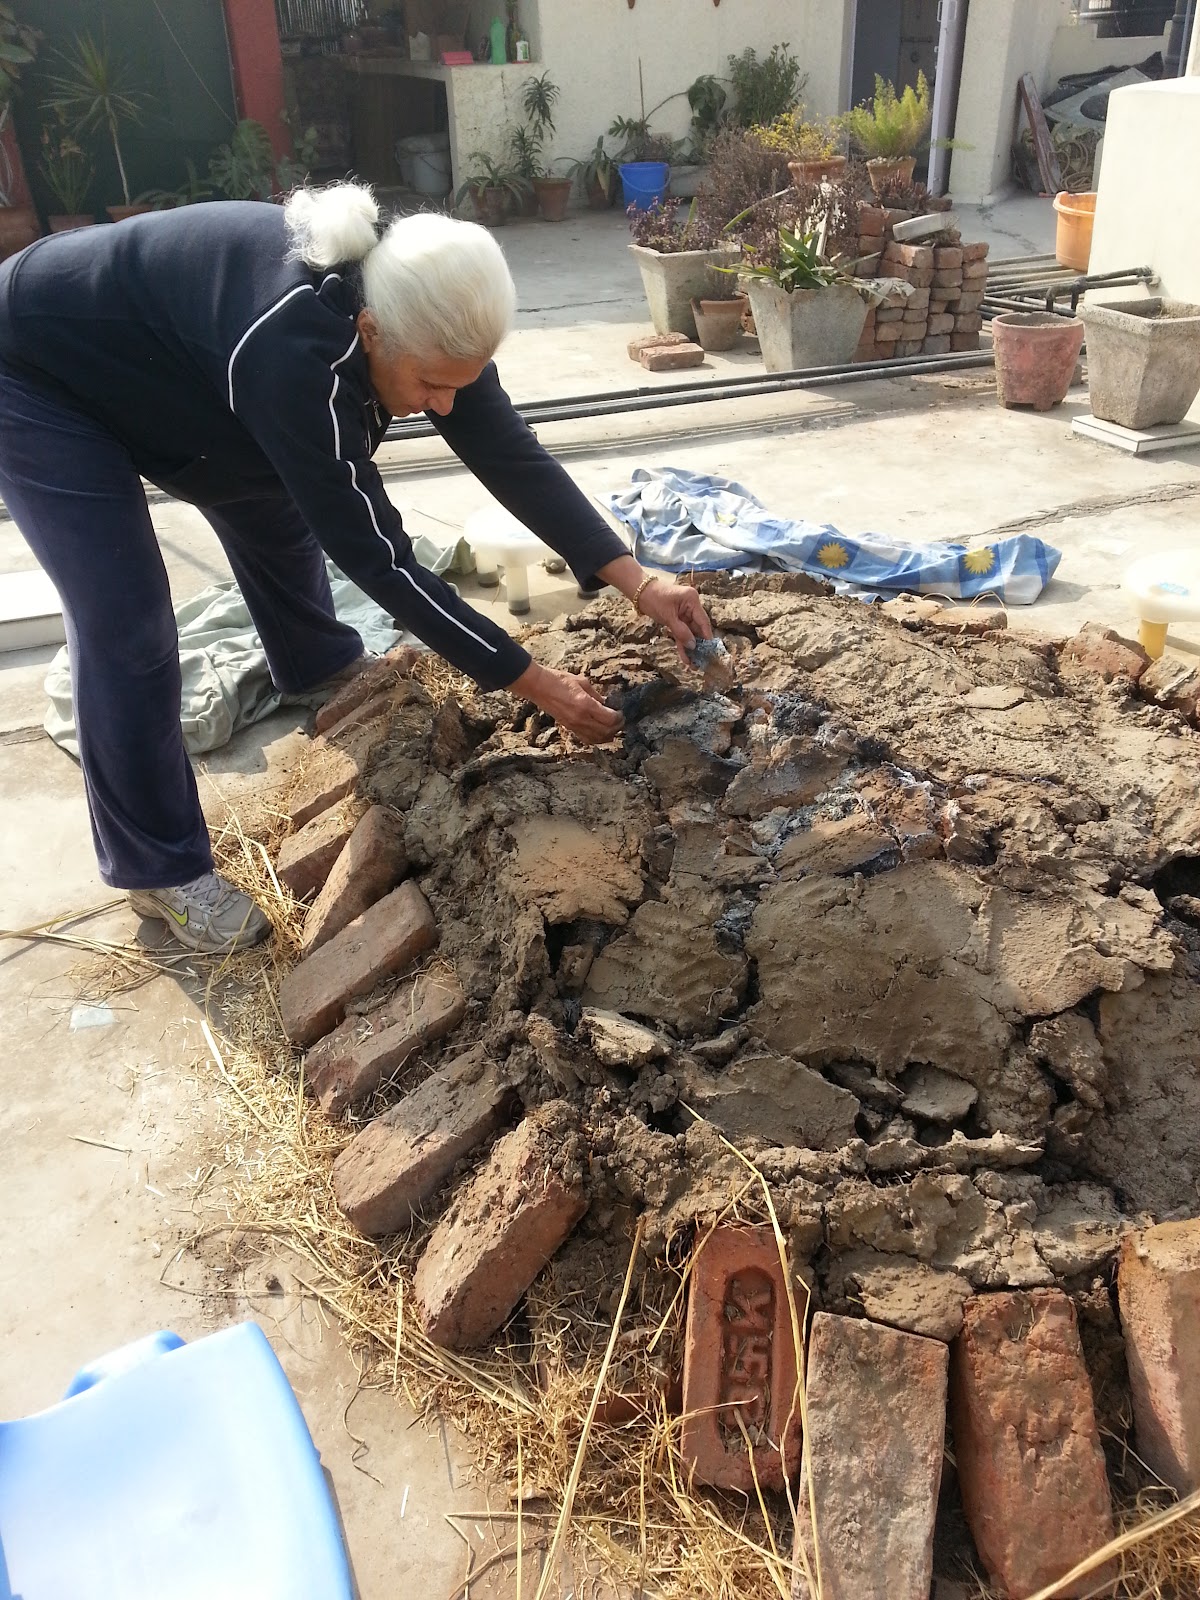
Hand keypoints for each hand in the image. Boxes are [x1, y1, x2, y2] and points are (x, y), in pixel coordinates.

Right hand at [507, 661, 623, 743]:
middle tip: (620, 720)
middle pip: (606, 731)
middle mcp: (581, 718)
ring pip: (598, 739)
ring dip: (608, 735)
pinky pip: (587, 739)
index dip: (619, 717)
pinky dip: (597, 738)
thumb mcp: (582, 683)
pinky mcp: (569, 728)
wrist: (538, 687)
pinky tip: (600, 732)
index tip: (621, 712)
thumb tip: (607, 703)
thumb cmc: (559, 680)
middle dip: (617, 727)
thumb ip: (596, 695)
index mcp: (586, 705)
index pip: (610, 719)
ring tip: (612, 727)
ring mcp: (574, 726)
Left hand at [637, 578, 714, 667]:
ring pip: (690, 633)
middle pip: (698, 628)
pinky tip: (685, 658)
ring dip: (691, 648)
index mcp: (692, 600)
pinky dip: (682, 644)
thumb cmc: (654, 599)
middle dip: (699, 645)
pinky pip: (682, 633)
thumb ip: (681, 631)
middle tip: (702, 661)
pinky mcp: (678, 619)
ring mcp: (685, 613)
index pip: (703, 621)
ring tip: (694, 664)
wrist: (640, 593)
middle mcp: (691, 607)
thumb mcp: (668, 616)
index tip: (710, 651)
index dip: (707, 636)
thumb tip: (693, 646)